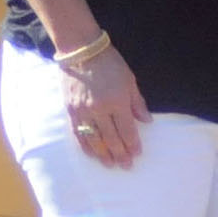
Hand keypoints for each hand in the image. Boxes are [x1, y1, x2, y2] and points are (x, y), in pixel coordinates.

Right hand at [61, 41, 147, 168]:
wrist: (80, 50)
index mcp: (117, 101)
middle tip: (126, 166)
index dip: (133, 144)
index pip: (127, 130)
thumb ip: (137, 103)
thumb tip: (146, 121)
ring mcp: (83, 112)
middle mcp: (100, 110)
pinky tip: (92, 154)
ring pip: (94, 140)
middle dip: (120, 154)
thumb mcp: (129, 80)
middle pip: (111, 139)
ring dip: (103, 155)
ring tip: (110, 164)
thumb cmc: (109, 63)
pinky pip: (78, 134)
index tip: (137, 154)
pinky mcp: (71, 111)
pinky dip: (86, 146)